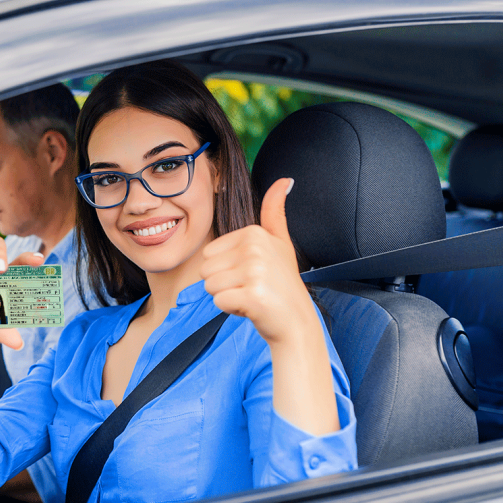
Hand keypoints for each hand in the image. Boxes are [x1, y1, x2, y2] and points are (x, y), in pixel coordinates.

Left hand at [200, 178, 315, 343]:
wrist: (296, 322)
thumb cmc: (282, 283)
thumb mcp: (280, 242)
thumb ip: (275, 212)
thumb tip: (285, 180)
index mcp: (255, 233)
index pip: (209, 253)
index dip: (226, 269)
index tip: (251, 274)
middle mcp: (255, 249)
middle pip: (205, 269)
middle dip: (224, 283)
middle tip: (251, 287)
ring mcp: (255, 272)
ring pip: (209, 286)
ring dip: (227, 296)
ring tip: (251, 295)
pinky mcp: (253, 296)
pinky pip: (219, 302)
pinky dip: (232, 309)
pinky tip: (252, 308)